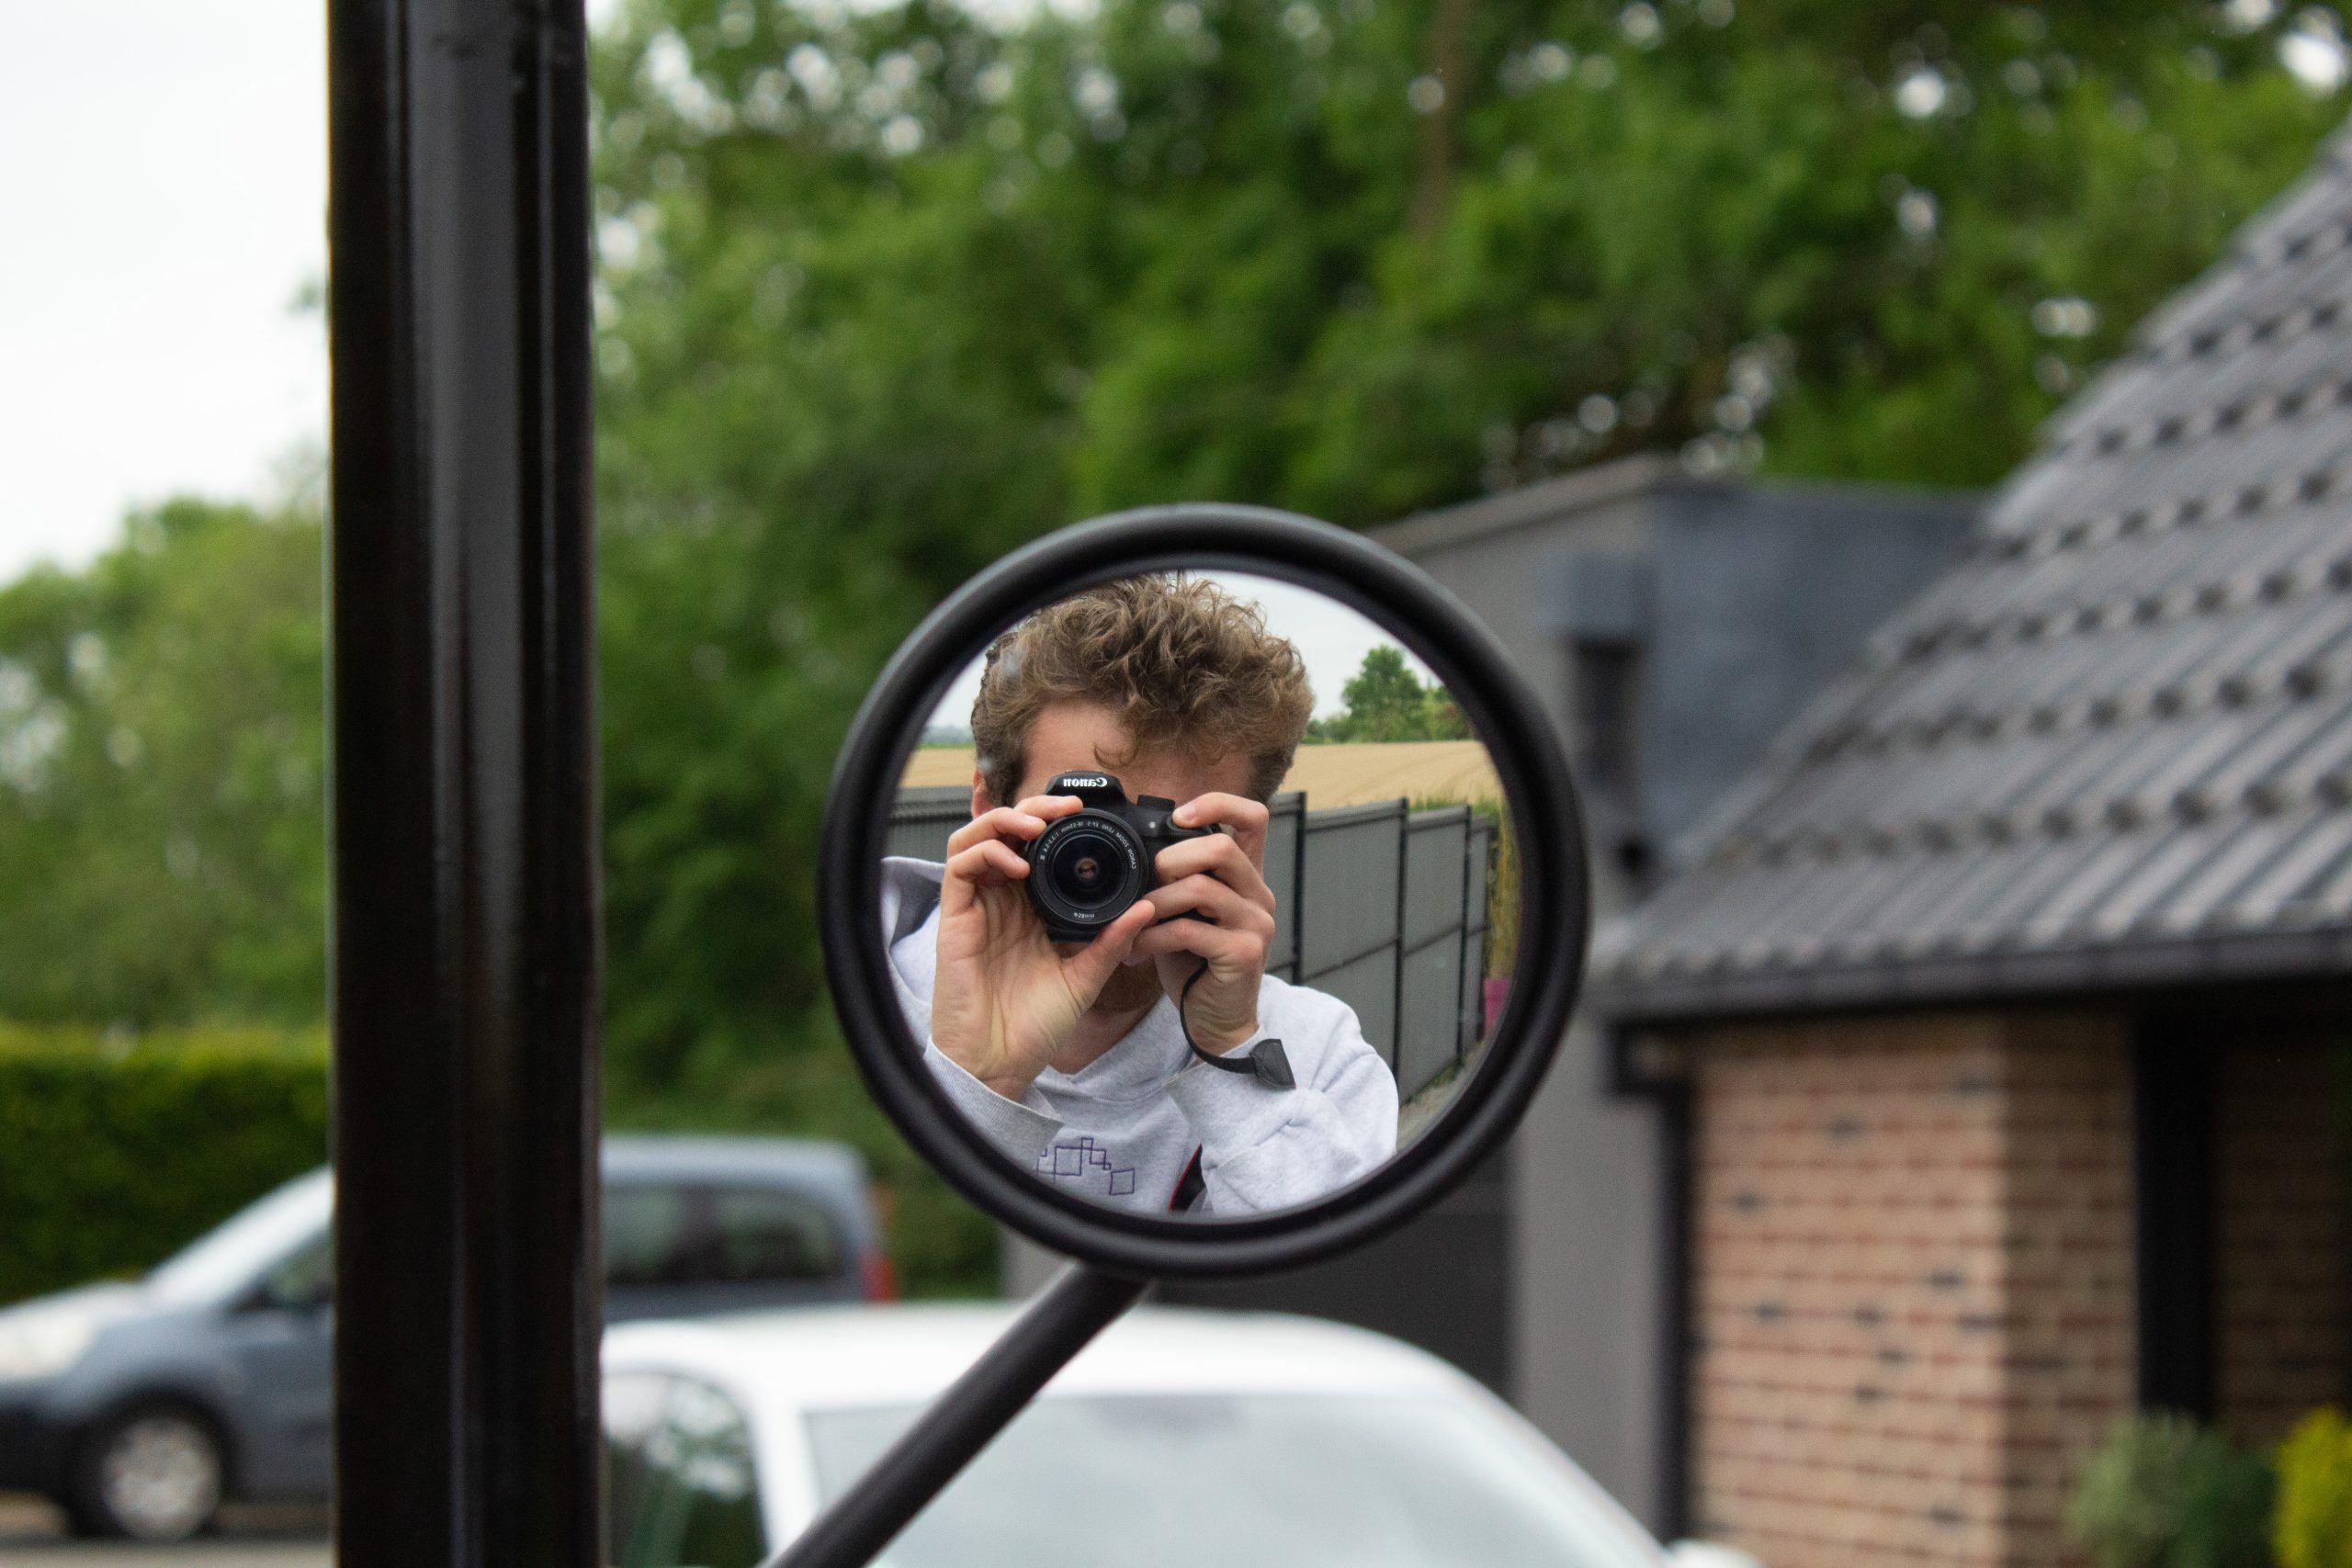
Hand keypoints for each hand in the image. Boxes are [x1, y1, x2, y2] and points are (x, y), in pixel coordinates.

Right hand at [931, 795, 1157, 1100]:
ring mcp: (976, 906)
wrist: (1001, 1064)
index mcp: (1031, 907)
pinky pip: (959, 866)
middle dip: (1035, 807)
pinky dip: (986, 853)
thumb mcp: (1085, 977)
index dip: (1057, 821)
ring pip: (976, 836)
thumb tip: (1147, 908)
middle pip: (1007, 830)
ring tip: (1040, 824)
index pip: (1038, 846)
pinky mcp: (954, 918)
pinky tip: (1016, 866)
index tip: (1091, 814)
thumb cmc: (1036, 1026)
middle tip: (1069, 805)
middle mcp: (1001, 899)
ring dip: (1006, 820)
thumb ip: (1112, 942)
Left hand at [1129, 793, 1276, 1053]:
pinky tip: (1135, 951)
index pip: (1253, 817)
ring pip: (1201, 888)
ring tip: (1130, 923)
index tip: (1178, 816)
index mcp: (1245, 877)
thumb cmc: (1196, 964)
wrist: (1217, 1021)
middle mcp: (1258, 894)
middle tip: (1144, 887)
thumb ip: (1177, 881)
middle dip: (1170, 861)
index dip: (1217, 804)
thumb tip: (1136, 850)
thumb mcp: (1186, 913)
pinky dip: (1153, 937)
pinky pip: (1189, 930)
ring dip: (1154, 903)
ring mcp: (1255, 923)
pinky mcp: (1243, 953)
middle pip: (1221, 847)